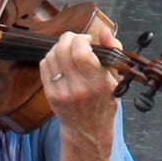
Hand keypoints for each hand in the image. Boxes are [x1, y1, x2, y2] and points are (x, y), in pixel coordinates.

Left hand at [41, 19, 120, 160]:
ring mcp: (61, 92)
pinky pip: (44, 66)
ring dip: (59, 47)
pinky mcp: (50, 94)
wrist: (88, 129)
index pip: (81, 52)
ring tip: (69, 50)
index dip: (81, 39)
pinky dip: (51, 58)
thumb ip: (113, 50)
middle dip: (69, 38)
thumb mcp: (116, 77)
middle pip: (63, 50)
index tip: (87, 40)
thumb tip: (103, 31)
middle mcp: (77, 88)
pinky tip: (61, 61)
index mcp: (97, 83)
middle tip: (76, 40)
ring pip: (51, 56)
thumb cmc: (104, 102)